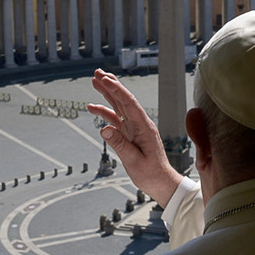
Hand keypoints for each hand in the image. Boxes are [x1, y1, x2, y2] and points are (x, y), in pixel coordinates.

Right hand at [87, 69, 182, 205]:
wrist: (161, 182)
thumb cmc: (151, 174)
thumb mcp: (134, 161)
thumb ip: (119, 144)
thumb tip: (104, 128)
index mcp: (144, 127)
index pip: (129, 103)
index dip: (117, 90)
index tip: (105, 78)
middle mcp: (139, 124)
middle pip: (124, 99)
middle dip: (111, 85)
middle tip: (98, 72)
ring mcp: (134, 128)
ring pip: (119, 106)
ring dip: (107, 93)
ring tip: (95, 81)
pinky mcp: (129, 134)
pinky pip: (115, 119)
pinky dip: (104, 112)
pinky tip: (93, 107)